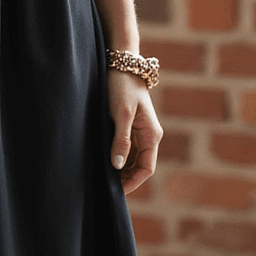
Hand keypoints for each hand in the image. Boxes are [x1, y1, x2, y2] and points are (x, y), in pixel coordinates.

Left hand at [107, 69, 161, 195]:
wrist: (122, 64)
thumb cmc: (122, 86)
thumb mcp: (121, 114)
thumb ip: (121, 140)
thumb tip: (119, 165)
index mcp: (151, 135)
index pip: (146, 168)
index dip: (133, 183)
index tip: (116, 192)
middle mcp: (149, 135)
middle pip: (140, 166)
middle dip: (126, 179)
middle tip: (106, 188)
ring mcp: (141, 131)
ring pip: (134, 159)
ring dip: (122, 170)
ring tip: (104, 178)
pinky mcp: (131, 126)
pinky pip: (128, 149)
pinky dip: (119, 158)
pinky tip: (105, 162)